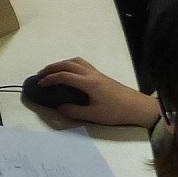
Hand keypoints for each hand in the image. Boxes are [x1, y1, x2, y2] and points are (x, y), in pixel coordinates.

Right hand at [34, 57, 160, 127]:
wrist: (137, 107)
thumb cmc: (116, 112)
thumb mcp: (94, 115)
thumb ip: (75, 111)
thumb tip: (60, 107)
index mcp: (89, 83)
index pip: (64, 76)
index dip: (50, 78)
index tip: (39, 83)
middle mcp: (92, 74)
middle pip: (68, 64)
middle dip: (52, 67)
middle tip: (41, 74)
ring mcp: (97, 73)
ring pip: (76, 61)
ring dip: (62, 63)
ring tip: (53, 71)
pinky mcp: (101, 76)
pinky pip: (82, 64)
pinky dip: (71, 64)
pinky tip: (69, 73)